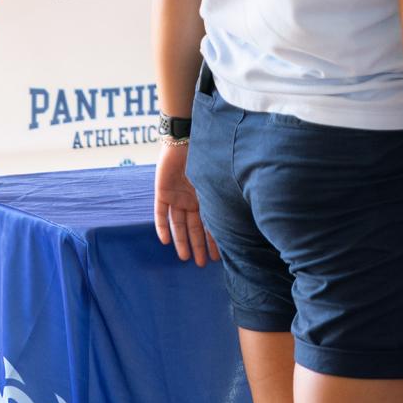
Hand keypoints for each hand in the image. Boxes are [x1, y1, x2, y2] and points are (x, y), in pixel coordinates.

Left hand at [153, 140, 219, 265]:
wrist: (185, 138)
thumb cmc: (206, 156)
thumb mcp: (214, 181)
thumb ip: (221, 198)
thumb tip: (242, 216)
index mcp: (205, 197)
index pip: (210, 224)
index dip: (214, 240)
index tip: (220, 257)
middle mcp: (191, 200)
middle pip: (194, 227)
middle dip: (199, 245)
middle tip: (203, 264)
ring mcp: (176, 197)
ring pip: (178, 224)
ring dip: (181, 241)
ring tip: (186, 258)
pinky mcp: (162, 192)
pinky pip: (160, 213)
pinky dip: (162, 226)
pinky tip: (165, 241)